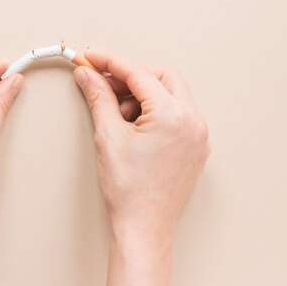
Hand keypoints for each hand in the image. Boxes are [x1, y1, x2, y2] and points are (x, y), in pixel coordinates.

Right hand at [72, 49, 209, 285]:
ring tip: (118, 116)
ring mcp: (197, 134)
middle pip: (162, 76)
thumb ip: (99, 97)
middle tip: (105, 86)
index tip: (92, 58)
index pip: (139, 73)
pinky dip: (154, 110)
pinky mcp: (195, 146)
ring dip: (143, 94)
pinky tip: (133, 126)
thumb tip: (88, 74)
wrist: (143, 228)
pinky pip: (176, 113)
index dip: (111, 62)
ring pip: (171, 93)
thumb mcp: (108, 136)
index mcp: (172, 116)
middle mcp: (193, 121)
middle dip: (132, 77)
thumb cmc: (129, 191)